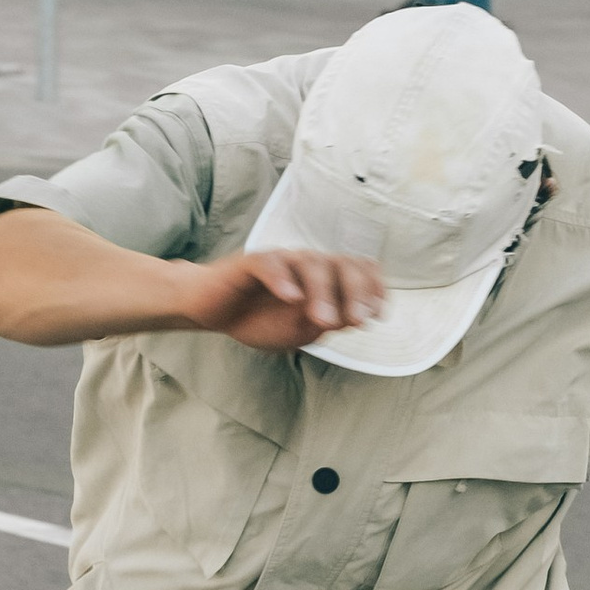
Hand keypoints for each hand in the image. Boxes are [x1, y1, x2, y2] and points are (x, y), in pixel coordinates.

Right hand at [185, 248, 388, 352]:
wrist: (212, 312)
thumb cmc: (259, 319)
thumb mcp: (302, 329)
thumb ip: (329, 321)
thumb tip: (359, 316)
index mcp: (323, 278)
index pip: (358, 269)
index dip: (373, 288)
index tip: (378, 315)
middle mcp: (306, 264)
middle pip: (340, 264)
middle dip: (355, 292)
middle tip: (358, 321)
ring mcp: (279, 261)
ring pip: (309, 264)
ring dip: (322, 292)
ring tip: (324, 321)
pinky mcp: (249, 262)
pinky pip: (269, 264)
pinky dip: (282, 279)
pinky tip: (290, 298)